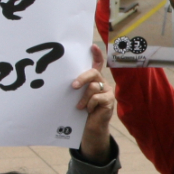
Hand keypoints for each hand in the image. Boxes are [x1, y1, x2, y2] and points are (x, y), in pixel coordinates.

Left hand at [75, 44, 114, 162]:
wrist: (90, 127)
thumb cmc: (81, 110)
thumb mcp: (77, 96)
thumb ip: (76, 87)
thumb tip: (64, 81)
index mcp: (94, 79)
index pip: (97, 63)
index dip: (96, 55)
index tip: (92, 46)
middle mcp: (102, 82)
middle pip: (94, 73)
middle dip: (82, 78)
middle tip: (73, 86)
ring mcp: (107, 91)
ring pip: (94, 87)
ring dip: (84, 98)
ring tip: (79, 106)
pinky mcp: (110, 101)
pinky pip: (97, 98)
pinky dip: (89, 105)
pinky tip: (87, 110)